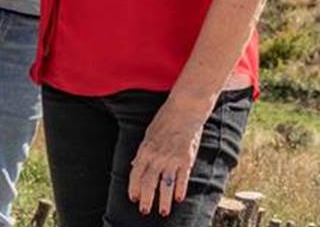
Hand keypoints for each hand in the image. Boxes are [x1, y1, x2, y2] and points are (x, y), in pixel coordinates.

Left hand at [128, 96, 210, 215]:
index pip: (136, 173)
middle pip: (149, 182)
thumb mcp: (149, 133)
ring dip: (163, 200)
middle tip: (144, 211)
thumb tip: (135, 165)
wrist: (185, 108)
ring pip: (165, 184)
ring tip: (162, 212)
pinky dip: (180, 190)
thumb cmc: (166, 118)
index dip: (133, 187)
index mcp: (145, 149)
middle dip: (146, 199)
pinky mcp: (187, 159)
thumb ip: (143, 152)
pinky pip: (182, 178)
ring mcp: (172, 158)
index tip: (133, 198)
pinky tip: (178, 199)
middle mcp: (157, 156)